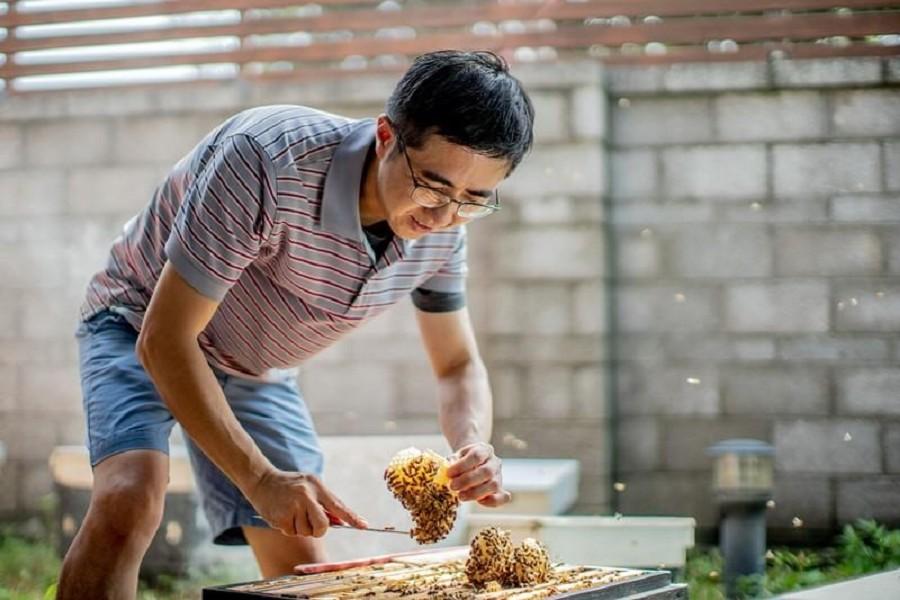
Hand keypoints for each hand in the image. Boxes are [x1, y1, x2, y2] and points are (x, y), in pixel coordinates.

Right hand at [248, 469, 367, 536]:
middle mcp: (306, 496)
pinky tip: (283, 515)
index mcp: (317, 486)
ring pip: (307, 532)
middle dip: (319, 529)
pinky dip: (289, 528)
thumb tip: (342, 522)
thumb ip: (325, 503)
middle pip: (323, 526)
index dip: (352, 517)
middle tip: (310, 522)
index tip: (364, 526)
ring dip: (301, 528)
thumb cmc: (290, 485)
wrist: (262, 480)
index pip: (338, 505)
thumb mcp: (310, 486)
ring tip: (292, 513)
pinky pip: (292, 533)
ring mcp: (293, 507)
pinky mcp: (281, 518)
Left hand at [446, 442, 511, 506]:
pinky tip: (479, 502)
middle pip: (486, 471)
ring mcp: (499, 476)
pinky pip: (503, 497)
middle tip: (452, 486)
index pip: (476, 456)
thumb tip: (446, 470)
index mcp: (484, 449)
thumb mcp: (457, 456)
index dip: (462, 465)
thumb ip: (452, 462)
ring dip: (475, 493)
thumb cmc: (463, 460)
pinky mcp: (500, 489)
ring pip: (493, 485)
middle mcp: (495, 462)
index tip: (449, 473)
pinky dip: (492, 502)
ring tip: (460, 496)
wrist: (474, 461)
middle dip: (467, 481)